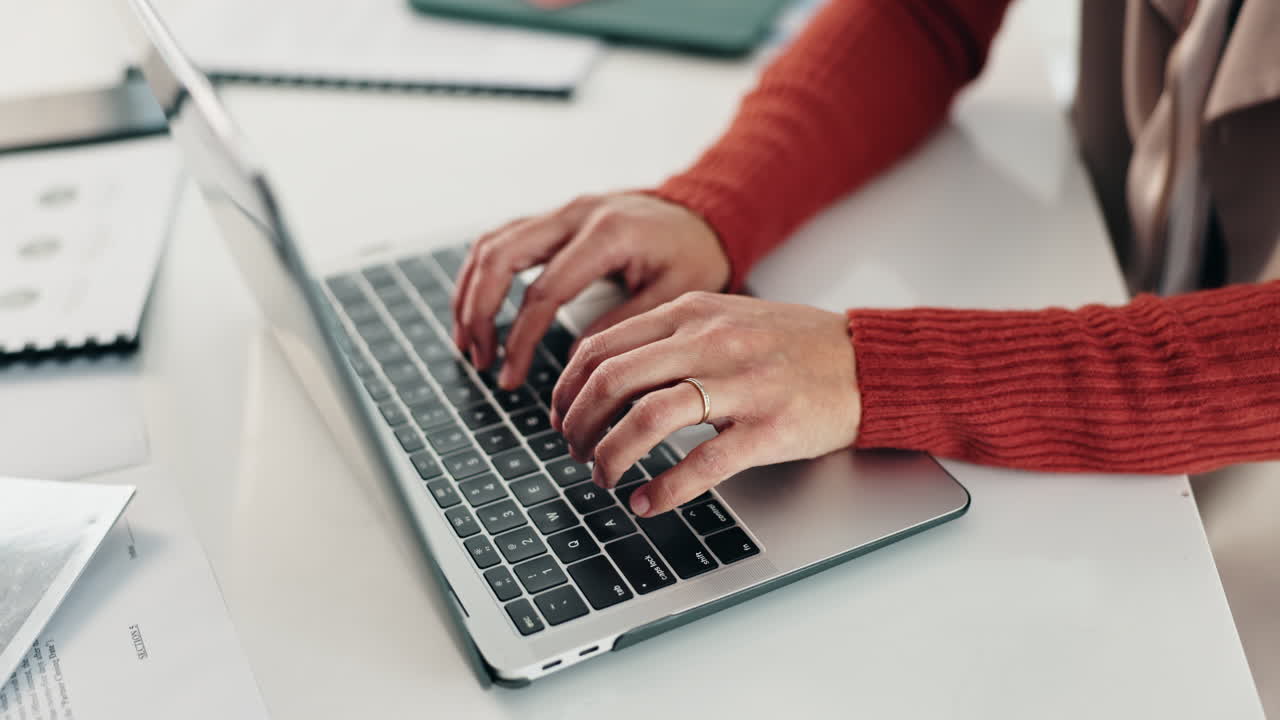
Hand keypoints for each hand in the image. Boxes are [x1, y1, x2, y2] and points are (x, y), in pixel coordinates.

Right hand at [452, 193, 729, 388]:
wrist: (704, 215)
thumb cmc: (695, 255)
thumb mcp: (675, 297)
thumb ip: (624, 327)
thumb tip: (576, 363)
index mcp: (608, 233)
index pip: (544, 291)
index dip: (520, 338)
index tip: (510, 376)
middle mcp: (576, 214)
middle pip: (500, 257)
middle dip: (479, 312)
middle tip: (479, 359)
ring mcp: (562, 211)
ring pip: (491, 244)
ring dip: (470, 293)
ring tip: (469, 341)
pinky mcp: (555, 217)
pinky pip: (502, 238)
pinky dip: (481, 275)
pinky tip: (476, 308)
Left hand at [551, 292, 861, 516]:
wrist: (866, 362)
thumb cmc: (793, 345)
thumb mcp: (724, 319)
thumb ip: (670, 337)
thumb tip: (607, 374)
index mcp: (692, 314)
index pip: (601, 346)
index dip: (567, 388)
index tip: (559, 415)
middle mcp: (710, 343)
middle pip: (611, 380)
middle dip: (577, 423)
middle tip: (573, 450)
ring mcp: (740, 385)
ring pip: (646, 418)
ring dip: (610, 455)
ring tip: (602, 477)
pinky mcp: (768, 428)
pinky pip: (701, 462)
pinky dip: (663, 489)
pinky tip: (645, 502)